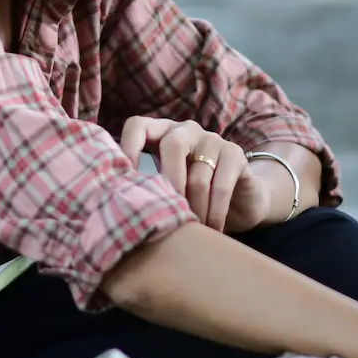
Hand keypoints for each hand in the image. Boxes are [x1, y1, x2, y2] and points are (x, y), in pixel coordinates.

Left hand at [118, 116, 269, 232]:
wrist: (240, 201)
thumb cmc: (191, 197)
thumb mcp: (165, 189)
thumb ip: (145, 187)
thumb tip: (117, 208)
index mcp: (161, 133)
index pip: (137, 126)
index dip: (127, 148)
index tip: (123, 181)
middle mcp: (186, 130)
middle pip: (173, 145)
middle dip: (169, 184)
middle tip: (167, 215)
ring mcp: (212, 139)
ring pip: (198, 176)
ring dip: (194, 210)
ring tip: (190, 231)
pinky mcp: (235, 154)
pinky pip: (221, 186)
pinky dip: (215, 212)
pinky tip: (212, 229)